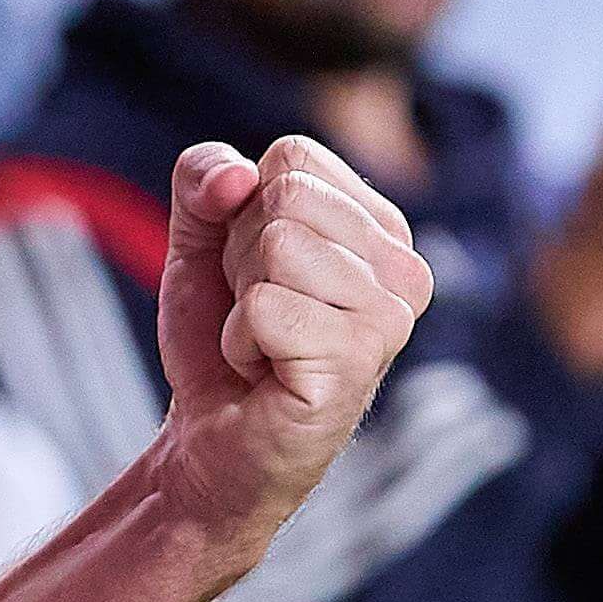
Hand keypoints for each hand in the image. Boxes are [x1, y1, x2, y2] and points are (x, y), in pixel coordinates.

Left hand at [148, 138, 433, 546]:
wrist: (208, 443)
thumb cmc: (221, 340)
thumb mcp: (199, 240)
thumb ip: (205, 179)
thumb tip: (239, 173)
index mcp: (380, 229)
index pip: (293, 158)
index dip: (242, 211)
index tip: (254, 271)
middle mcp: (403, 269)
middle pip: (284, 196)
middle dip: (240, 256)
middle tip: (257, 314)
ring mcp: (389, 317)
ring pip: (276, 245)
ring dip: (241, 301)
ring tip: (264, 344)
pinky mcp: (357, 360)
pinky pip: (264, 305)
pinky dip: (240, 340)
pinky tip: (265, 372)